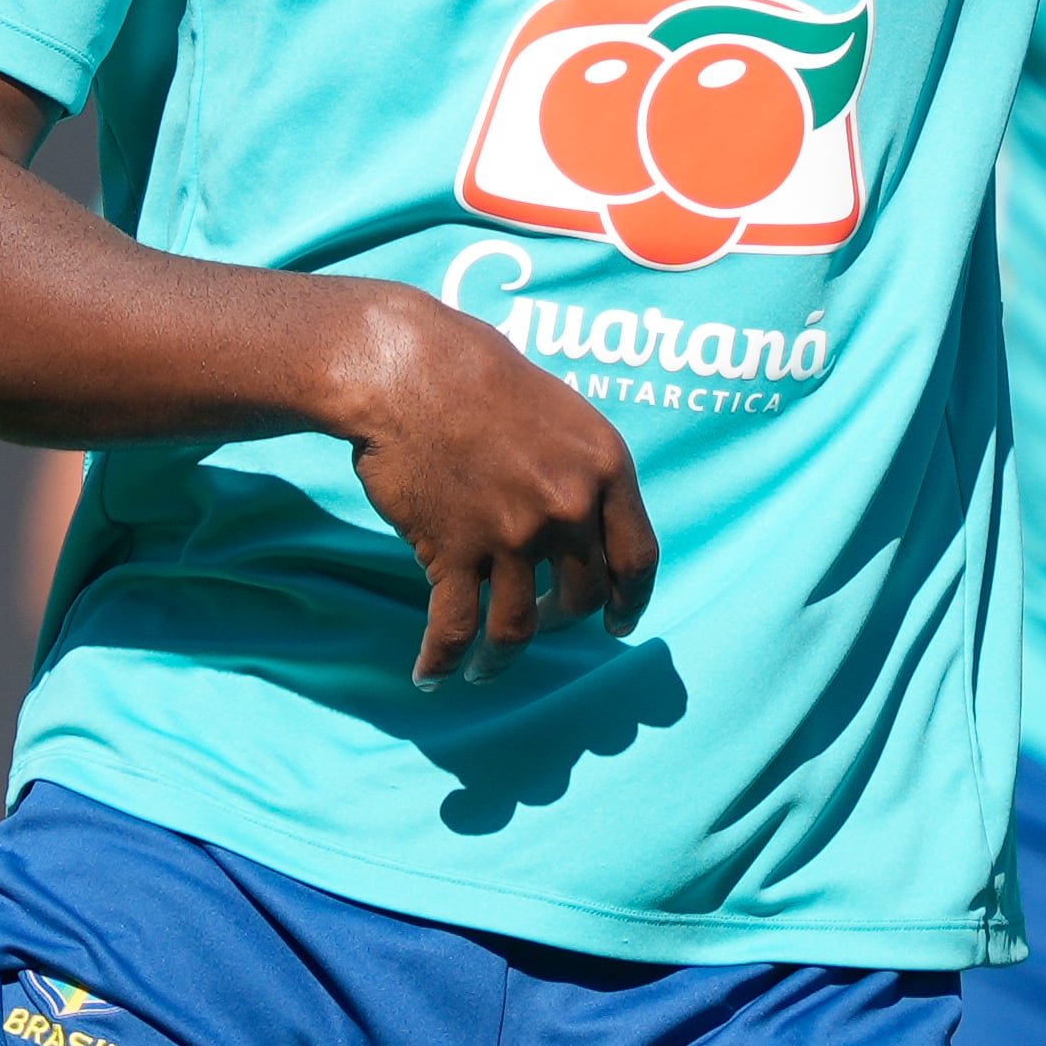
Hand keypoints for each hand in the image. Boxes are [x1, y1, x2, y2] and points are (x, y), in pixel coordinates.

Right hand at [326, 288, 659, 686]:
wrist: (407, 369)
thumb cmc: (479, 374)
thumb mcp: (561, 410)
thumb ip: (582, 469)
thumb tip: (587, 517)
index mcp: (604, 467)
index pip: (638, 557)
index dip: (631, 599)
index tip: (619, 623)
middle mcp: (568, 507)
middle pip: (581, 596)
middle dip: (562, 617)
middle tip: (543, 619)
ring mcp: (511, 534)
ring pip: (518, 627)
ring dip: (502, 659)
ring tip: (487, 670)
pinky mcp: (454, 550)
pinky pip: (455, 627)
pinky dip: (442, 661)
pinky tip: (431, 676)